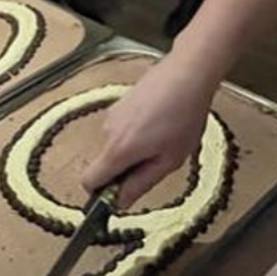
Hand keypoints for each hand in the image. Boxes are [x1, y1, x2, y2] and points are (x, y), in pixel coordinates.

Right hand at [82, 51, 217, 209]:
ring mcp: (113, 114)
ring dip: (135, 147)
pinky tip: (161, 120)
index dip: (102, 193)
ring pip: (116, 144)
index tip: (123, 192)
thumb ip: (141, 183)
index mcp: (119, 149)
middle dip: (127, 168)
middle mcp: (109, 130)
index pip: (89, 181)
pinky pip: (122, 128)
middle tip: (158, 158)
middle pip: (105, 163)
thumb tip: (121, 202)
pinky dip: (137, 131)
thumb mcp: (170, 160)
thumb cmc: (184, 115)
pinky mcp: (120, 102)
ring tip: (164, 135)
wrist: (188, 73)